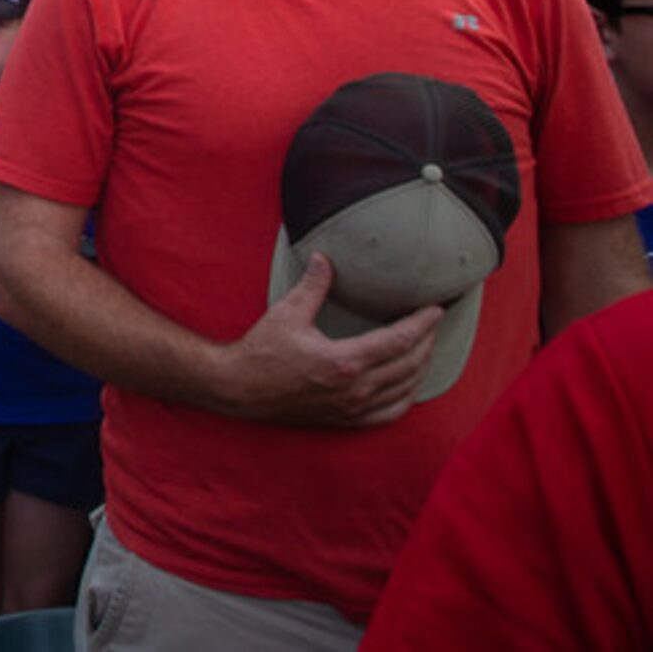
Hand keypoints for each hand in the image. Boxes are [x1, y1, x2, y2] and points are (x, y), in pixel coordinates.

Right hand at [208, 253, 443, 427]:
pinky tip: (408, 384)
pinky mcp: (346, 419)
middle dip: (428, 341)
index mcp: (344, 361)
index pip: (399, 340)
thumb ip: (312, 286)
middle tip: (434, 323)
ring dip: (421, 367)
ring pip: (405, 389)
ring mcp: (352, 407)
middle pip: (409, 364)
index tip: (436, 309)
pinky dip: (407, 397)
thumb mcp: (286, 313)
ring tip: (425, 347)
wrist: (240, 388)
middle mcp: (355, 388)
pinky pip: (390, 413)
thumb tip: (324, 258)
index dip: (422, 323)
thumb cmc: (261, 350)